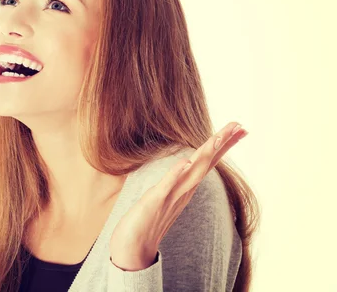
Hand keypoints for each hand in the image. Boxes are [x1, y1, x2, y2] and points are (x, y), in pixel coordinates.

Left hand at [109, 121, 248, 270]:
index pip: (208, 161)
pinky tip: (185, 162)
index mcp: (185, 186)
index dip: (223, 145)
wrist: (133, 248)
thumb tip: (187, 165)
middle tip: (240, 126)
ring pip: (192, 173)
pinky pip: (167, 186)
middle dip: (222, 144)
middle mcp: (183, 191)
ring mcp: (170, 197)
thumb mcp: (165, 195)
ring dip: (205, 155)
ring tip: (217, 138)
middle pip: (206, 163)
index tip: (240, 128)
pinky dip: (176, 174)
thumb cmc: (146, 221)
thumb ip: (177, 181)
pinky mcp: (154, 202)